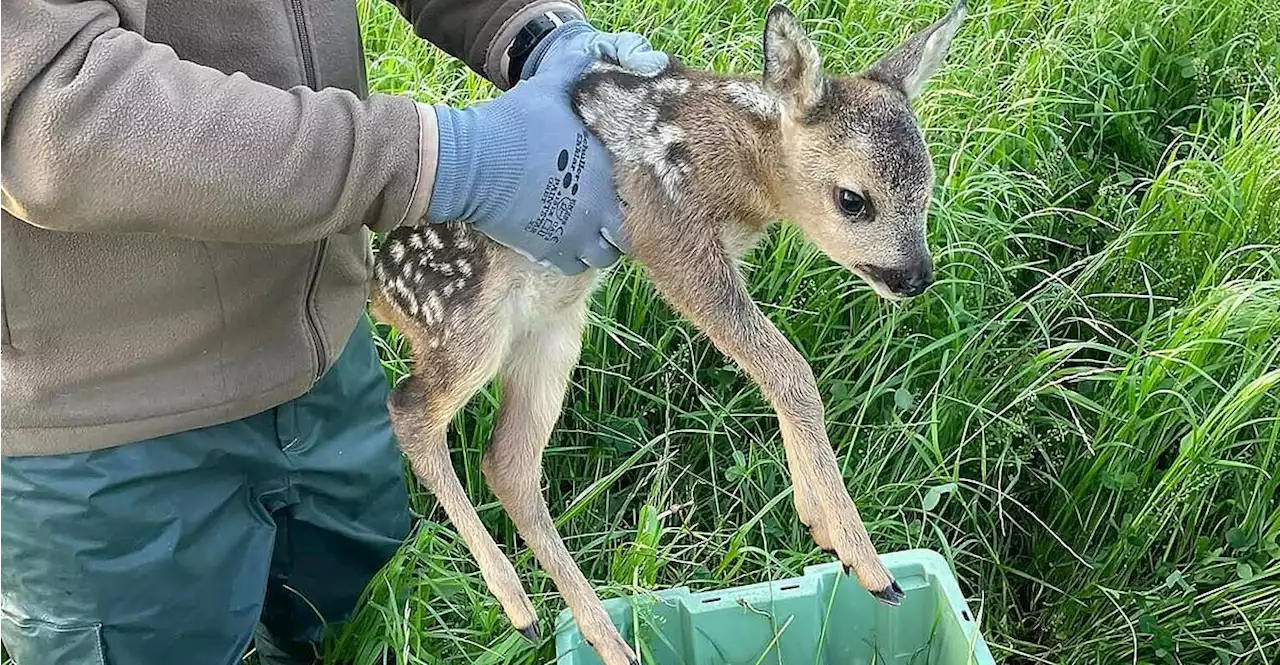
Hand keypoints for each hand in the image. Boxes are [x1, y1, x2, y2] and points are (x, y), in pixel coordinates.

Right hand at [423, 21, 666, 274]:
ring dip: (600, 245)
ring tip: (586, 230)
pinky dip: (574, 259)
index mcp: (608, 170)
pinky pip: (576, 268)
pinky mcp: (549, 252)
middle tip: (607, 214)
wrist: (469, 162)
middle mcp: (600, 207)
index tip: (621, 187)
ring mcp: (576, 234)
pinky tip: (563, 241)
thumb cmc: (511, 124)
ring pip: (605, 255)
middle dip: (622, 225)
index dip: (635, 192)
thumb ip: (577, 73)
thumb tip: (592, 55)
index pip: (643, 193)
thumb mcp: (550, 89)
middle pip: (630, 232)